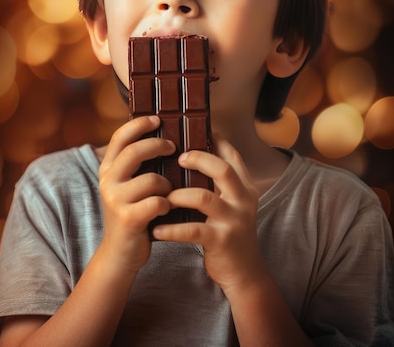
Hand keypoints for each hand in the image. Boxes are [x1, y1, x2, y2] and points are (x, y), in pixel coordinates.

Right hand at [98, 115, 175, 274]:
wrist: (120, 253)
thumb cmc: (133, 212)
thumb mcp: (127, 185)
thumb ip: (136, 164)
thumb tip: (163, 135)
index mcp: (107, 169)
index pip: (119, 137)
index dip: (138, 124)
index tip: (157, 118)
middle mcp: (107, 182)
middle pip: (135, 152)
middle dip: (158, 146)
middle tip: (174, 147)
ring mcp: (115, 200)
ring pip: (152, 179)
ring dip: (167, 184)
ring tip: (169, 192)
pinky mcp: (127, 219)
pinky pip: (157, 202)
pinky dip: (167, 204)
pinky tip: (167, 209)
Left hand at [152, 135, 262, 297]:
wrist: (243, 272)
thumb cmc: (228, 232)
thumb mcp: (232, 204)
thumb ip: (219, 183)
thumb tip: (192, 155)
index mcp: (245, 187)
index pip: (232, 156)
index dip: (216, 140)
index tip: (199, 130)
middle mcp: (243, 200)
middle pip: (221, 169)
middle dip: (197, 159)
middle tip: (177, 158)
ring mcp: (233, 220)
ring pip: (203, 197)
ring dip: (178, 194)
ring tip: (162, 196)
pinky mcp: (221, 240)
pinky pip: (192, 229)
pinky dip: (172, 228)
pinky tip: (156, 229)